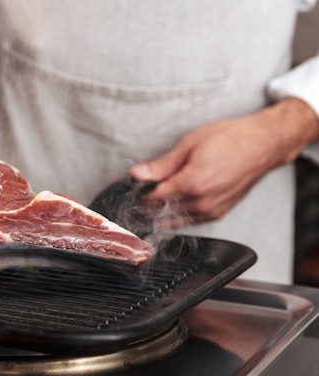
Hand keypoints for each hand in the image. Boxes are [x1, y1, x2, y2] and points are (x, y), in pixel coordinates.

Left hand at [129, 98, 318, 228]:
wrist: (264, 144)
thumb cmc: (230, 138)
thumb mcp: (189, 144)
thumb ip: (161, 165)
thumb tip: (136, 175)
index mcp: (193, 183)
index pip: (151, 199)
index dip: (136, 193)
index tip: (128, 186)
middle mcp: (202, 202)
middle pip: (159, 212)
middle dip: (144, 202)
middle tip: (137, 189)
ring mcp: (211, 211)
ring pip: (172, 220)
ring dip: (158, 210)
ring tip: (152, 193)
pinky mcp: (217, 214)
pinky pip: (188, 220)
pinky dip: (174, 213)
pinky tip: (169, 200)